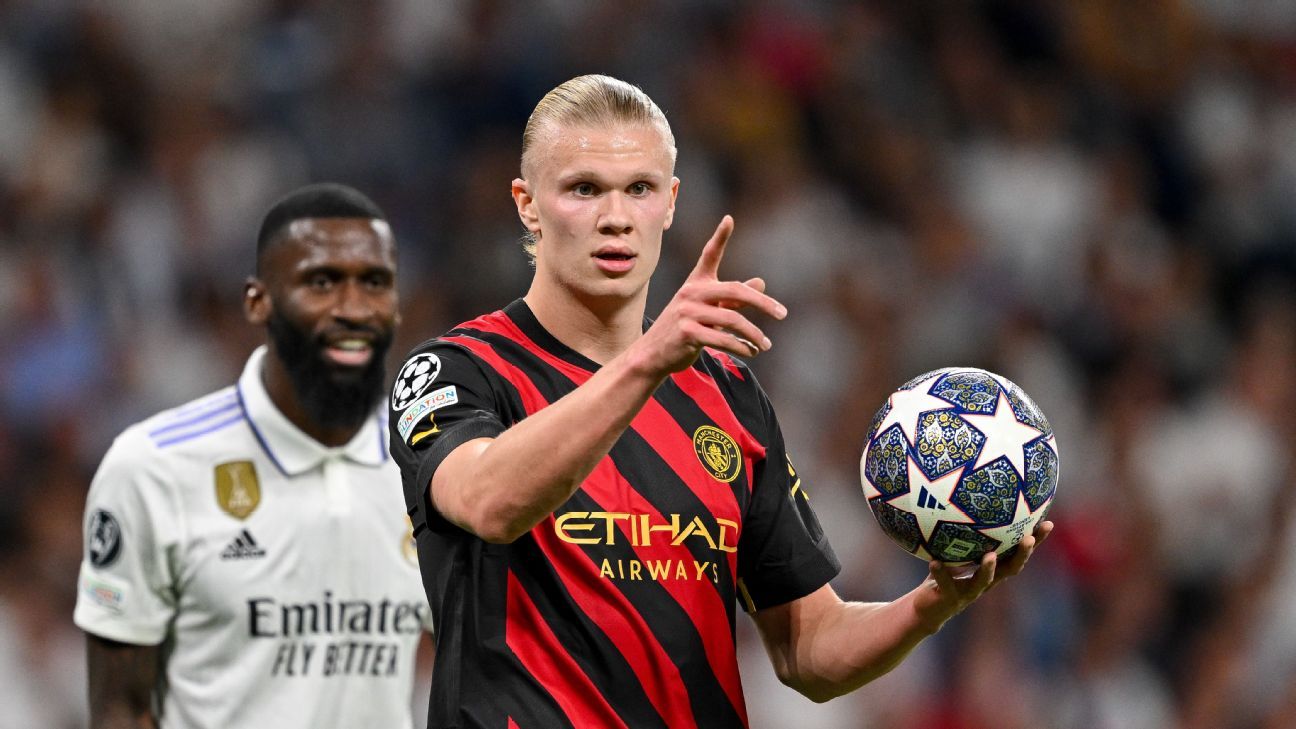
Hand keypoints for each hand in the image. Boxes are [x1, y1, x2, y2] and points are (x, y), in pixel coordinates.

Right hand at [631, 215, 786, 375]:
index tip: (729, 220)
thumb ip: (733, 298)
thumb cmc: (684, 330)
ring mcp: (687, 312)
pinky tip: (751, 351)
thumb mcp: (708, 310)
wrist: (652, 354)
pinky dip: (741, 347)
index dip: (720, 237)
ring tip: (765, 344)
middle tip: (782, 313)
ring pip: (733, 320)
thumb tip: (761, 282)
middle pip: (735, 291)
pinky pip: (723, 340)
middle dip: (763, 303)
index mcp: (696, 283)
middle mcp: (691, 293)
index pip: (709, 255)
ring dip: (754, 334)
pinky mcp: (687, 333)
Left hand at [912, 520, 1053, 633]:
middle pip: (1010, 569)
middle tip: (1028, 539)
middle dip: (1021, 555)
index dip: (1035, 542)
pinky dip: (941, 573)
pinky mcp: (950, 599)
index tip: (1048, 524)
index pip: (1018, 554)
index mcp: (992, 569)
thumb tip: (966, 499)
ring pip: (983, 582)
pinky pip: (946, 585)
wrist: (927, 607)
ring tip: (990, 556)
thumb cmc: (945, 574)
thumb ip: (962, 532)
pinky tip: (935, 562)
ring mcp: (969, 592)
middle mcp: (986, 581)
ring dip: (988, 569)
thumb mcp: (955, 552)